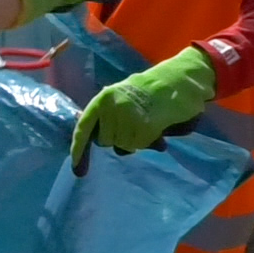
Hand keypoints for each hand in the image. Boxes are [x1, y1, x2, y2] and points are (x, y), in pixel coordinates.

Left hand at [69, 46, 214, 175]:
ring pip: (124, 146)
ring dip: (135, 140)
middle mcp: (111, 107)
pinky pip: (140, 145)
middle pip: (105, 141)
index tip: (78, 171)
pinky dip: (148, 141)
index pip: (83, 128)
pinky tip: (156, 127)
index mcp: (102, 99)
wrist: (174, 81)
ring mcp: (127, 116)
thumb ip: (106, 118)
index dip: (79, 150)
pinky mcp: (144, 125)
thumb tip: (98, 141)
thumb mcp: (120, 99)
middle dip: (117, 138)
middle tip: (133, 124)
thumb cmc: (147, 92)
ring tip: (146, 122)